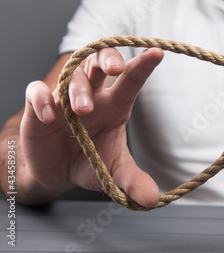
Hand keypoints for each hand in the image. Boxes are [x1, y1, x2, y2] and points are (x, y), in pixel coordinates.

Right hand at [19, 47, 163, 206]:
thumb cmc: (89, 161)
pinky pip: (37, 91)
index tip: (157, 52)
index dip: (143, 65)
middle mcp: (92, 95)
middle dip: (107, 58)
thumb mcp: (112, 173)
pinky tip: (49, 116)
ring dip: (76, 89)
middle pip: (99, 62)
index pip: (131, 80)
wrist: (56, 171)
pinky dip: (42, 99)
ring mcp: (64, 97)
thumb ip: (132, 182)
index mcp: (115, 105)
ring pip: (71, 75)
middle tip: (115, 68)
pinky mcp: (39, 106)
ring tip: (81, 110)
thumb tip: (152, 200)